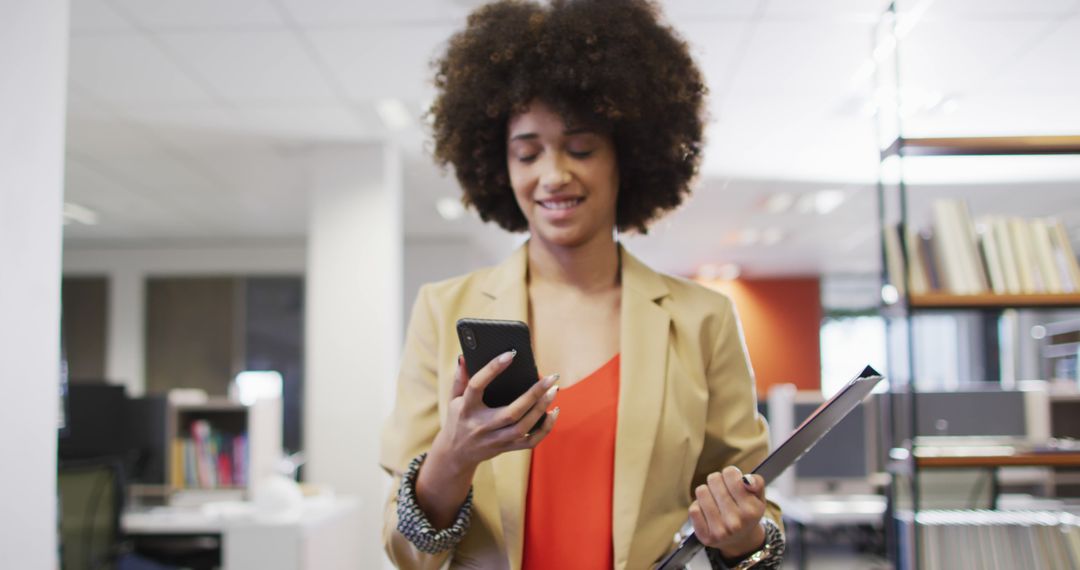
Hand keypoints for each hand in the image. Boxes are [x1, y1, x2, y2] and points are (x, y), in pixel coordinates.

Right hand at [416, 351, 558, 527]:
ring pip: (523, 427)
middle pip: (511, 412)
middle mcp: (481, 425)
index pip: (477, 385)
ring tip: (554, 390)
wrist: (456, 455)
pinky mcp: (506, 448)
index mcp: (466, 408)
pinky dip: (545, 428)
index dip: (492, 369)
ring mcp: (495, 439)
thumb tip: (463, 357)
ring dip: (541, 409)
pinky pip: (530, 441)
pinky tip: (553, 412)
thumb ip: (459, 378)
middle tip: (551, 377)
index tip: (510, 354)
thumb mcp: (453, 399)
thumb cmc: (457, 419)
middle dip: (533, 394)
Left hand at [688, 466, 766, 559]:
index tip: (733, 481)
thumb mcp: (759, 497)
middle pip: (713, 479)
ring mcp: (720, 531)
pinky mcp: (705, 536)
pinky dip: (699, 506)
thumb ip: (757, 482)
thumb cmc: (747, 512)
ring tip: (715, 500)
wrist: (741, 540)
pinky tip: (707, 512)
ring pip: (701, 491)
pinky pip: (693, 509)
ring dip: (707, 492)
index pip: (730, 473)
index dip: (730, 474)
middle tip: (723, 491)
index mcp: (751, 509)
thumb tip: (746, 480)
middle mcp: (736, 522)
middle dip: (717, 482)